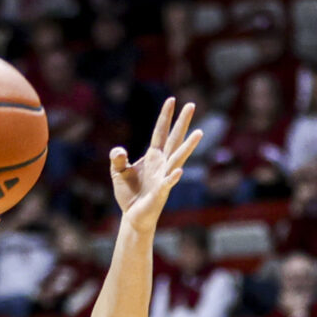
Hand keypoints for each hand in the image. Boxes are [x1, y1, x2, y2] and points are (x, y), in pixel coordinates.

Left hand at [110, 97, 204, 236]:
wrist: (133, 216)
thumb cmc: (129, 194)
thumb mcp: (117, 171)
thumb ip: (117, 158)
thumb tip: (119, 150)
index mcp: (153, 156)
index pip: (160, 132)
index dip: (165, 116)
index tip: (172, 99)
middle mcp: (162, 164)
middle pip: (175, 139)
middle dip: (183, 123)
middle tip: (192, 105)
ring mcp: (164, 177)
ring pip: (178, 158)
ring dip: (188, 146)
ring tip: (199, 133)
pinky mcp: (160, 193)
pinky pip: (168, 183)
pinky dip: (172, 177)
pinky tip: (178, 171)